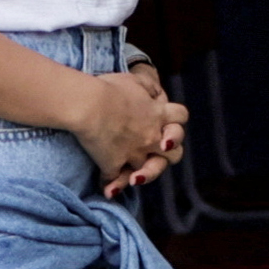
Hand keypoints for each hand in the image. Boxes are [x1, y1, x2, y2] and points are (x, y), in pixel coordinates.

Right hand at [73, 63, 183, 196]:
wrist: (88, 104)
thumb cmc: (109, 88)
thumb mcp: (134, 80)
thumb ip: (148, 86)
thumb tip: (156, 92)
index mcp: (158, 114)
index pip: (181, 116)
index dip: (176, 120)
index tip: (164, 120)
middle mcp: (151, 136)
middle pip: (176, 153)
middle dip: (168, 153)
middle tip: (156, 150)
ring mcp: (134, 152)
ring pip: (148, 172)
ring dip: (143, 175)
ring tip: (133, 178)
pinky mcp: (114, 163)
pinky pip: (115, 179)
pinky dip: (111, 185)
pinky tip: (107, 189)